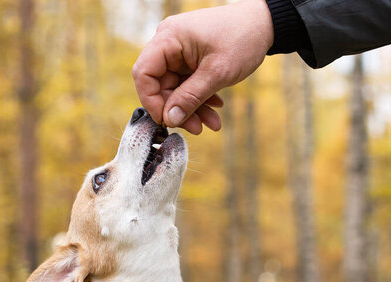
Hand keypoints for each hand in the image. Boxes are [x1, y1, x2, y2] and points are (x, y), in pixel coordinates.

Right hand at [132, 0, 273, 133]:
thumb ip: (190, 97)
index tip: (168, 121)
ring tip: (212, 124)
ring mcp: (180, 53)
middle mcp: (170, 44)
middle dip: (179, 110)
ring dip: (193, 109)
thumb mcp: (216, 73)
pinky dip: (200, 100)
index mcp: (169, 39)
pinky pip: (188, 85)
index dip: (152, 101)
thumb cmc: (242, 39)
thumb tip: (169, 119)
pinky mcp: (191, 61)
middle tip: (198, 128)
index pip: (144, 74)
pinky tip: (216, 108)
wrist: (265, 25)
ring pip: (176, 90)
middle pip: (160, 86)